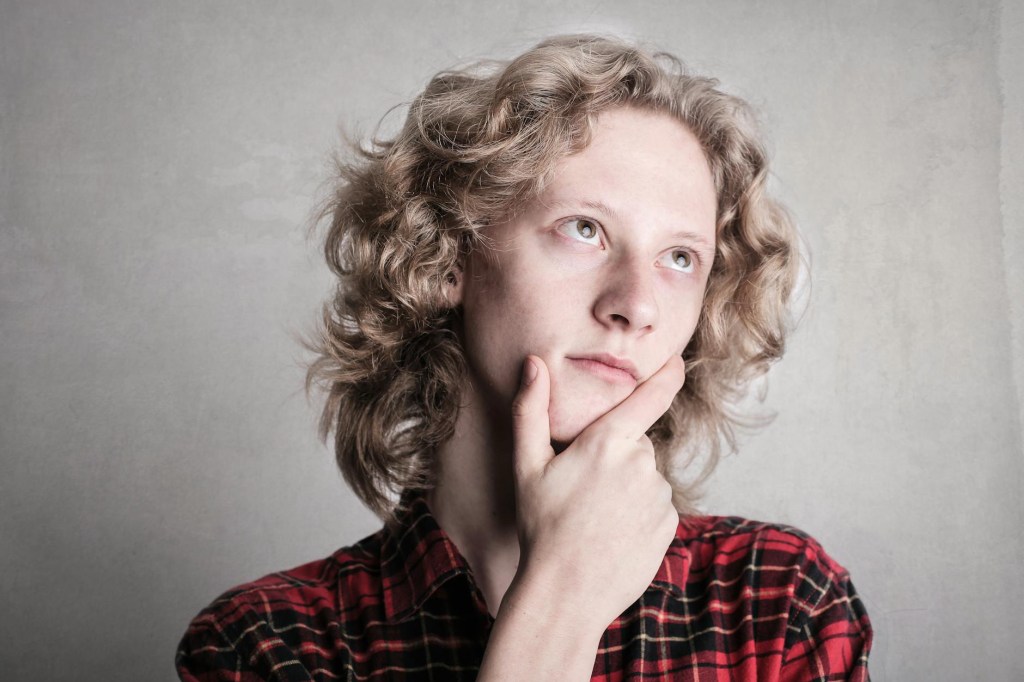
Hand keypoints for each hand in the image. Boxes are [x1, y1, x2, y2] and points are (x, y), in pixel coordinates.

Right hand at [508, 354, 685, 632]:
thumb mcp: (526, 466)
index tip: (677, 360)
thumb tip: (532, 362)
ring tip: (593, 517)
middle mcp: (642, 463)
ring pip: (644, 475)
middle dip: (613, 456)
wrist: (566, 594)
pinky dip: (637, 512)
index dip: (667, 374)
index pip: (650, 396)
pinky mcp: (670, 523)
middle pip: (633, 443)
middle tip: (580, 489)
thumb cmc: (540, 527)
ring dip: (625, 486)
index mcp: (608, 441)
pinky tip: (611, 533)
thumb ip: (529, 409)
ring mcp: (659, 495)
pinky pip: (654, 504)